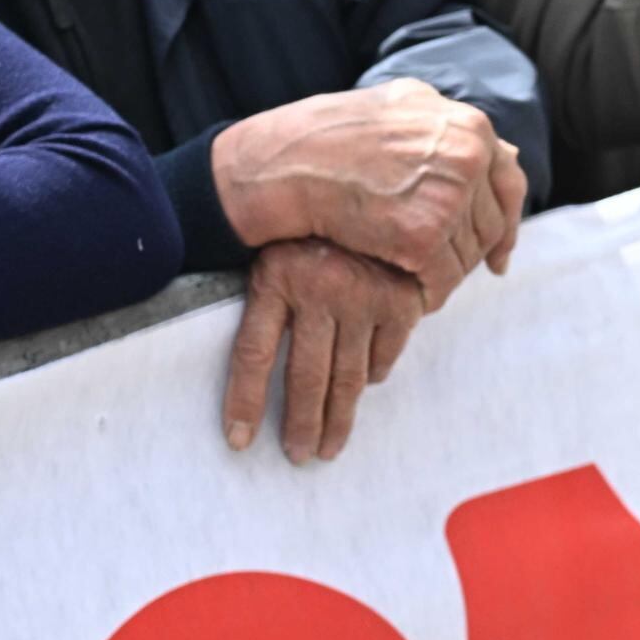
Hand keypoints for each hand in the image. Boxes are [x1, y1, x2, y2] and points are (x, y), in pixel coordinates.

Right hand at [210, 80, 521, 307]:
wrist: (281, 165)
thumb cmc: (328, 136)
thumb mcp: (399, 105)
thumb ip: (446, 124)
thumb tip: (497, 148)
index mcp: (469, 125)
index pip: (509, 183)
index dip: (507, 222)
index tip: (498, 255)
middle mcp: (468, 157)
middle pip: (489, 224)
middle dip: (469, 250)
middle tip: (444, 268)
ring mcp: (448, 196)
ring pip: (467, 255)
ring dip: (444, 272)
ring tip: (416, 276)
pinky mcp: (423, 236)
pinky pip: (442, 279)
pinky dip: (428, 292)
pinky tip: (411, 294)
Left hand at [224, 237, 426, 461]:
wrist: (373, 183)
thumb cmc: (311, 222)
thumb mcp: (274, 246)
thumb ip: (268, 292)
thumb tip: (254, 356)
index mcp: (276, 277)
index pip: (254, 353)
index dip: (245, 401)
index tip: (239, 441)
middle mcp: (319, 290)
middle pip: (305, 376)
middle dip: (300, 424)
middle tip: (298, 456)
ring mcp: (363, 297)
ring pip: (347, 376)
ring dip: (338, 418)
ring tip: (328, 447)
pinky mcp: (401, 299)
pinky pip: (385, 353)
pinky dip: (375, 372)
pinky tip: (366, 387)